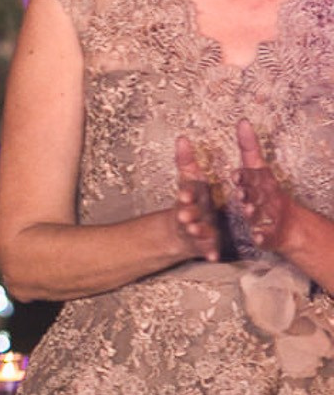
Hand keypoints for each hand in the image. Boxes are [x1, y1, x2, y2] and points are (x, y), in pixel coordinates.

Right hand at [173, 134, 224, 261]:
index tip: (185, 195)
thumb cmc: (191, 201)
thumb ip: (186, 161)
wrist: (181, 231)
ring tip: (195, 231)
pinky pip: (207, 249)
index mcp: (192, 197)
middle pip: (188, 213)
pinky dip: (209, 252)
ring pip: (196, 231)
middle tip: (184, 216)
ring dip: (196, 232)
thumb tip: (182, 138)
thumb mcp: (189, 180)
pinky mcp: (204, 245)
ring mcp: (197, 230)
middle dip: (187, 214)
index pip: (188, 193)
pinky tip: (213, 256)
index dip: (186, 194)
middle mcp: (192, 213)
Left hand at [235, 123, 295, 254]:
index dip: (244, 177)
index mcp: (260, 183)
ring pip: (260, 215)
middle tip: (241, 194)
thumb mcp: (258, 169)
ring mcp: (268, 216)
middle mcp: (266, 198)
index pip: (251, 177)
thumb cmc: (267, 191)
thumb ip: (249, 148)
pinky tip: (258, 238)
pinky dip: (263, 237)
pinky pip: (266, 236)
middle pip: (257, 196)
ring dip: (255, 213)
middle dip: (250, 194)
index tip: (235, 175)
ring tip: (248, 212)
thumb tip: (243, 121)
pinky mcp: (269, 235)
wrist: (288, 223)